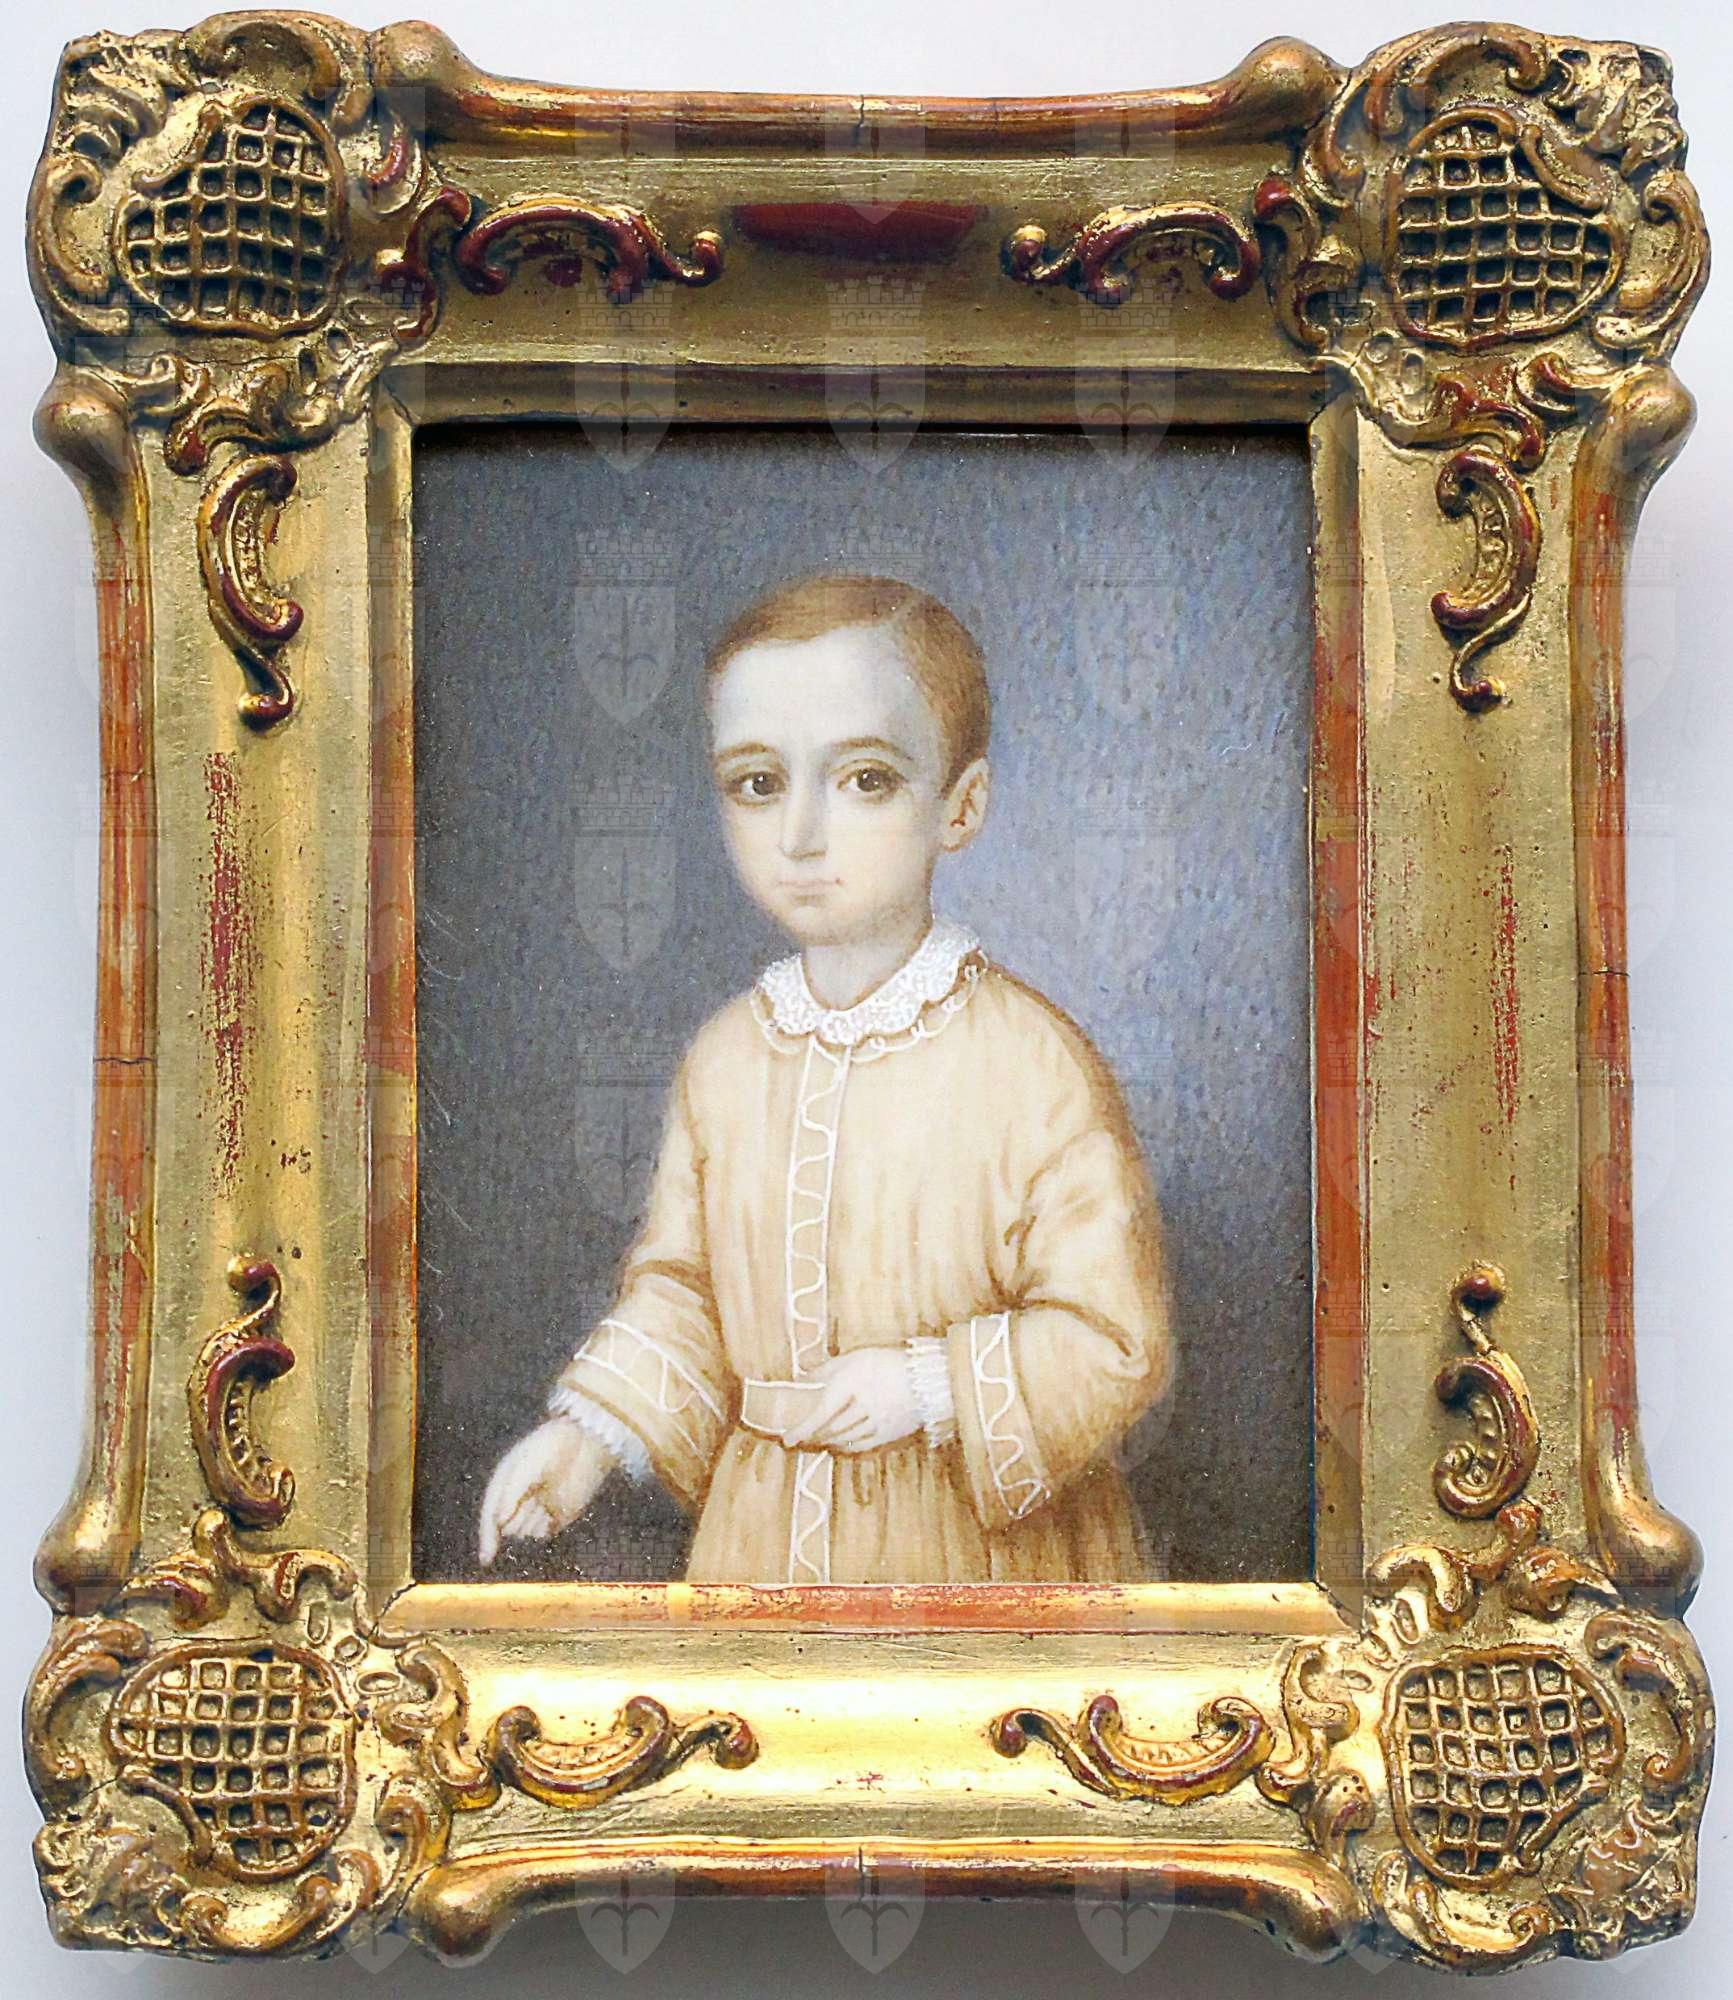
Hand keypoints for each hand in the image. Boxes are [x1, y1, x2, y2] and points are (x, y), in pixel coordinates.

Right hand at [477, 1417, 613, 1565]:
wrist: (582, 1443)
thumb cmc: (550, 1449)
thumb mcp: (524, 1467)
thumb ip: (511, 1493)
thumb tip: (500, 1521)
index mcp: (504, 1486)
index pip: (490, 1517)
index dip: (487, 1538)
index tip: (486, 1559)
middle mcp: (518, 1501)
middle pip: (508, 1527)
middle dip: (516, 1518)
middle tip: (532, 1494)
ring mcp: (536, 1510)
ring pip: (524, 1532)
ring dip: (530, 1520)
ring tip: (544, 1493)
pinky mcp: (555, 1518)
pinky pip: (542, 1533)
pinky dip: (545, 1525)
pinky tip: (552, 1504)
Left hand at [780, 1346, 920, 1452]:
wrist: (928, 1377)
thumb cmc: (887, 1362)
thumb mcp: (856, 1357)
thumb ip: (827, 1370)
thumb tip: (802, 1379)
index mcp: (852, 1383)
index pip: (821, 1411)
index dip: (802, 1428)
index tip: (787, 1439)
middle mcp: (863, 1404)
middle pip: (830, 1428)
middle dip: (812, 1435)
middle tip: (799, 1438)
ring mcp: (877, 1421)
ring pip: (844, 1437)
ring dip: (827, 1441)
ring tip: (816, 1439)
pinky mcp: (889, 1433)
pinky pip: (861, 1445)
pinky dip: (846, 1446)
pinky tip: (838, 1444)